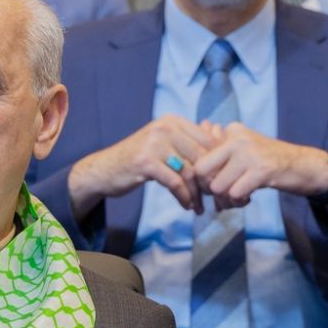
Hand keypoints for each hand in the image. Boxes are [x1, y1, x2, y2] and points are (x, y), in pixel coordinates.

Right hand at [66, 114, 215, 217]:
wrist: (105, 169)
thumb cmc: (140, 159)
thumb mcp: (164, 144)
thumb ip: (188, 143)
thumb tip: (222, 148)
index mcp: (173, 121)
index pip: (208, 141)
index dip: (218, 163)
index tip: (221, 182)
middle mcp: (165, 127)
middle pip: (201, 157)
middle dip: (210, 181)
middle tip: (215, 198)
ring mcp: (154, 143)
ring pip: (190, 171)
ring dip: (198, 193)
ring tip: (200, 206)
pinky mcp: (146, 161)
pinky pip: (175, 183)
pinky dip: (184, 197)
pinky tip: (186, 206)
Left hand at [192, 123, 327, 208]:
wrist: (304, 165)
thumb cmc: (270, 160)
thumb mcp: (245, 150)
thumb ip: (221, 149)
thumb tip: (196, 152)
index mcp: (232, 131)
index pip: (200, 157)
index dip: (201, 178)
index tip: (210, 188)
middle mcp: (238, 138)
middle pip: (203, 171)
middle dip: (208, 190)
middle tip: (221, 198)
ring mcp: (250, 153)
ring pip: (218, 186)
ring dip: (225, 200)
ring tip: (237, 200)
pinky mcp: (262, 170)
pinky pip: (235, 193)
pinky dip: (238, 202)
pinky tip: (248, 199)